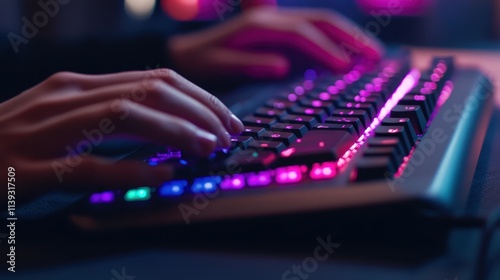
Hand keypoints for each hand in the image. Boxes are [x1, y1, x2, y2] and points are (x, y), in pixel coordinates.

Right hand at [0, 69, 243, 198]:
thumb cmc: (17, 141)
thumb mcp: (66, 116)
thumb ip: (113, 116)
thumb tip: (171, 126)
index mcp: (78, 85)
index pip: (154, 80)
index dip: (199, 98)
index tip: (227, 120)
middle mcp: (65, 98)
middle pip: (147, 91)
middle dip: (197, 111)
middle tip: (227, 135)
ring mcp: (44, 131)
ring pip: (122, 117)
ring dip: (173, 131)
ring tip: (206, 148)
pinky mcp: (26, 169)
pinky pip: (85, 166)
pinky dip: (127, 169)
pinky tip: (160, 176)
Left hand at [169, 7, 383, 79]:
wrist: (185, 50)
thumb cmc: (199, 60)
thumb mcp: (216, 64)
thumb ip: (247, 62)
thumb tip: (282, 65)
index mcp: (258, 26)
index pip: (301, 33)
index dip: (325, 49)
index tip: (346, 67)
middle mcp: (271, 19)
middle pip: (319, 21)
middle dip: (350, 37)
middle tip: (375, 56)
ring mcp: (276, 24)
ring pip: (320, 24)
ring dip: (347, 37)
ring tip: (371, 54)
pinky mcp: (278, 33)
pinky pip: (312, 33)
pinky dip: (333, 42)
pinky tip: (347, 55)